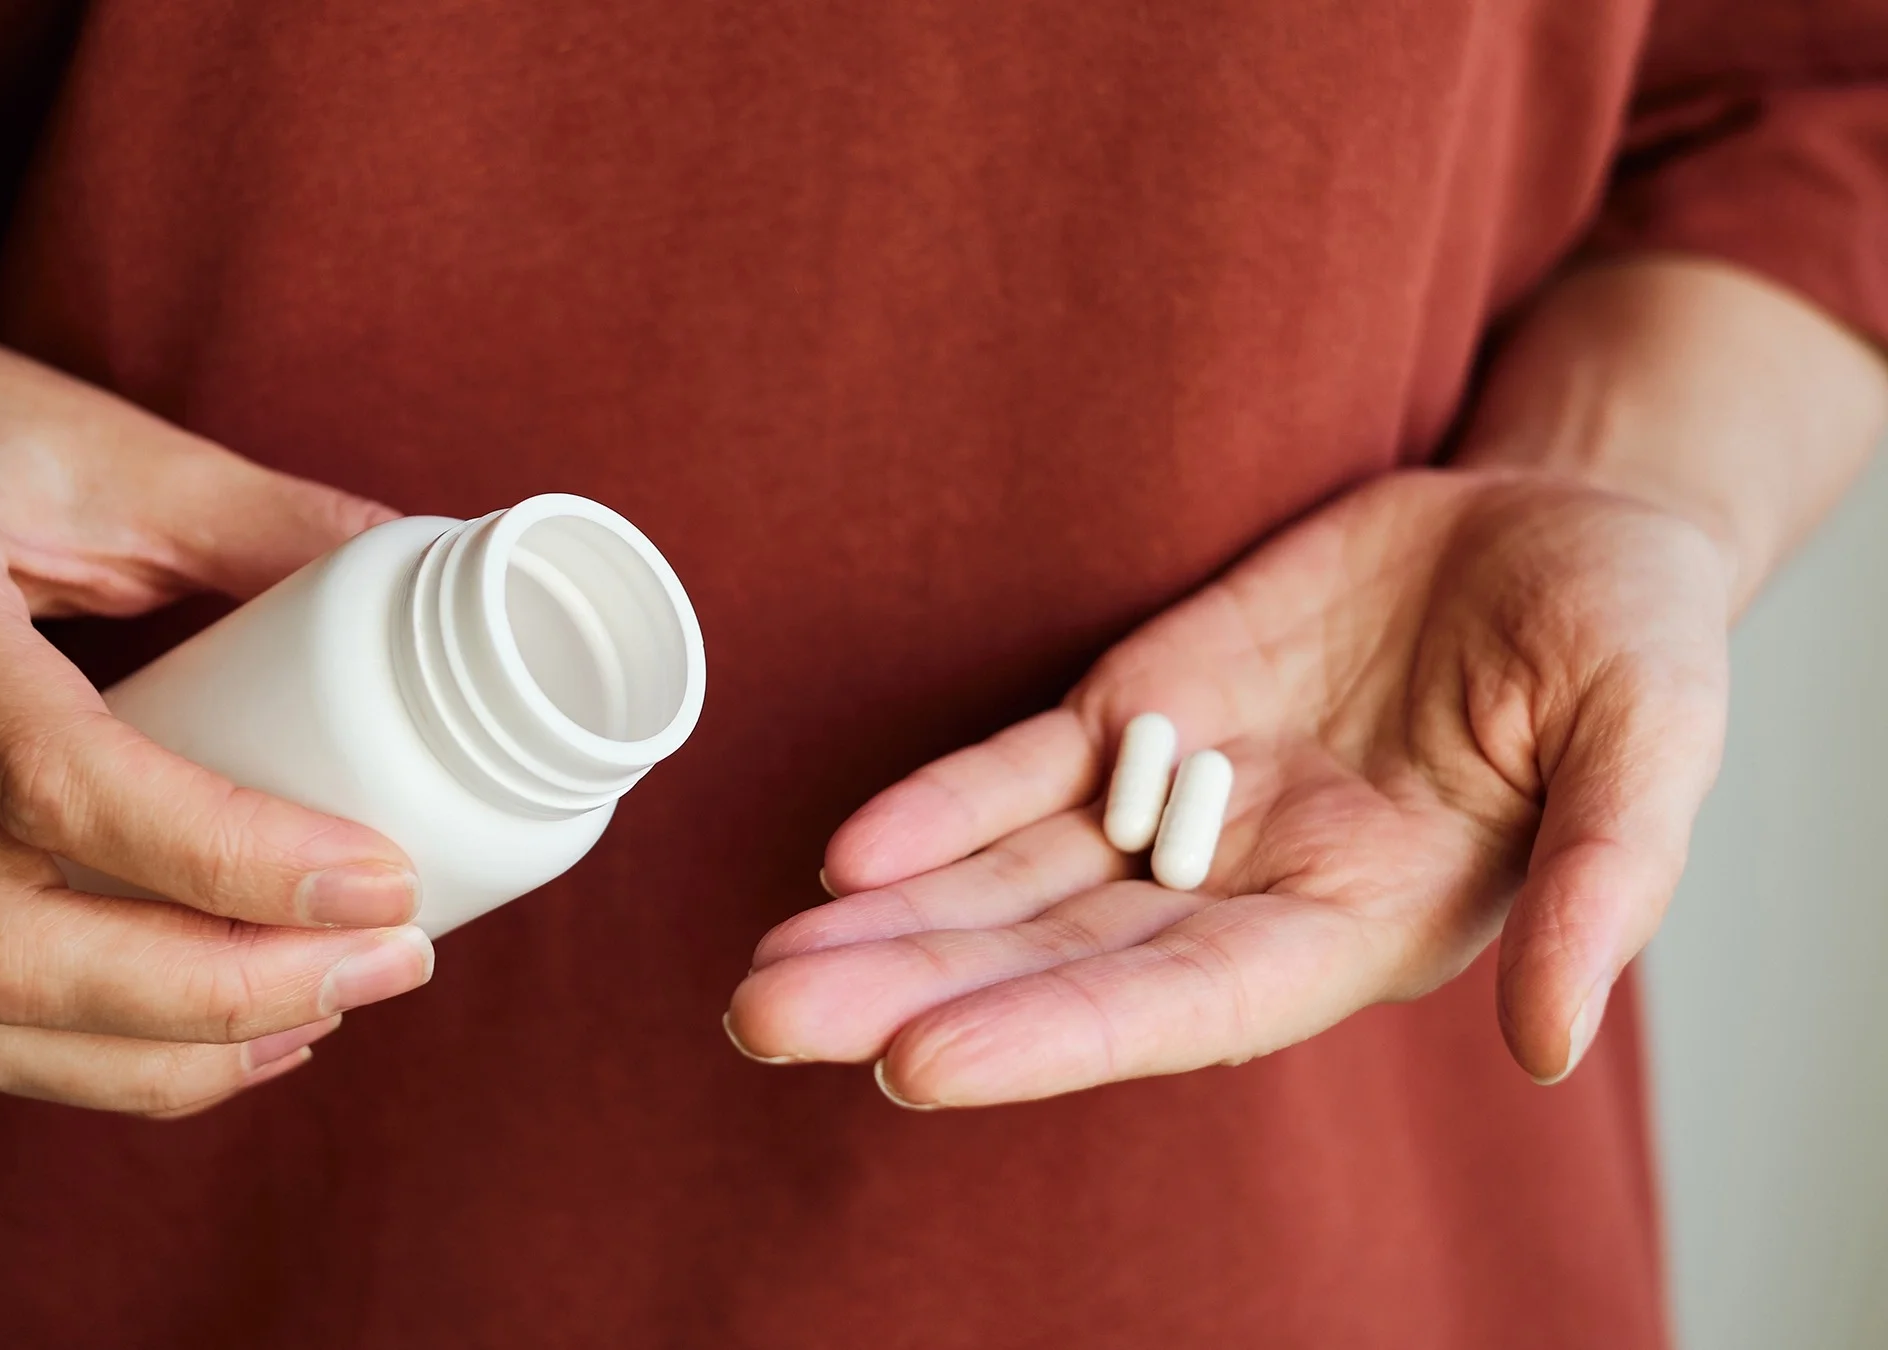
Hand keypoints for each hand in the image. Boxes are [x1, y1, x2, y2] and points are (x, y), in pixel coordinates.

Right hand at [0, 325, 435, 1116]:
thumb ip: (280, 524)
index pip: (57, 779)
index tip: (382, 874)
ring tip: (335, 1006)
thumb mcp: (124, 453)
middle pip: (8, 947)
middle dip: (221, 990)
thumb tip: (454, 587)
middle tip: (390, 961)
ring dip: (171, 1055)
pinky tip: (240, 1035)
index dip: (229, 853)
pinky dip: (110, 1060)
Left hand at [726, 467, 1731, 1105]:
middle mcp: (1244, 887)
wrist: (1561, 522)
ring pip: (1012, 881)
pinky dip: (940, 807)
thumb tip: (1556, 1044)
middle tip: (763, 1017)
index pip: (1181, 1001)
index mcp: (1357, 924)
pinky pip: (1023, 770)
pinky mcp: (1140, 708)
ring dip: (889, 922)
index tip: (915, 1063)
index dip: (1052, 1033)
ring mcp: (1180, 800)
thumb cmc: (1626, 642)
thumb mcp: (1652, 742)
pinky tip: (851, 850)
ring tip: (764, 968)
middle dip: (910, 992)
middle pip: (1054, 957)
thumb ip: (1607, 885)